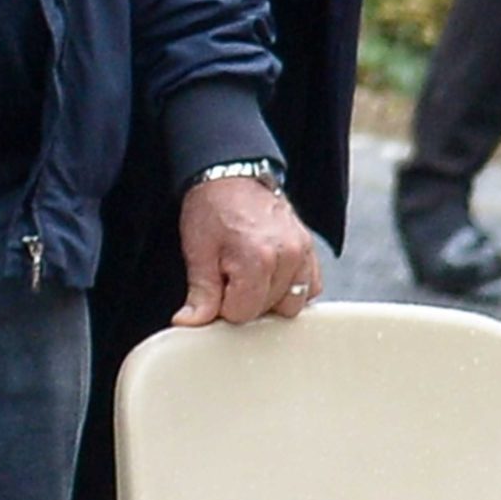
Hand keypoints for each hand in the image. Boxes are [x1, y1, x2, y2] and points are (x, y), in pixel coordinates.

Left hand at [172, 176, 321, 325]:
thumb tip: (190, 322)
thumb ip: (200, 294)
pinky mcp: (310, 249)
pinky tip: (268, 275)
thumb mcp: (198, 253)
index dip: (223, 306)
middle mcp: (289, 257)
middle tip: (229, 276)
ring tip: (248, 276)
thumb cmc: (212, 209)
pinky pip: (309, 287)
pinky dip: (290, 288)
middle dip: (245, 302)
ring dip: (270, 298)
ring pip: (293, 304)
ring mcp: (304, 252)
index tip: (215, 286)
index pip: (243, 314)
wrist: (231, 176)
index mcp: (259, 260)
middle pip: (269, 311)